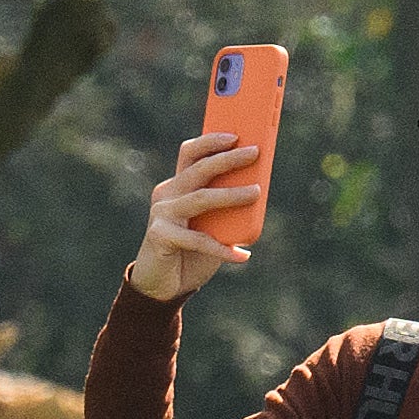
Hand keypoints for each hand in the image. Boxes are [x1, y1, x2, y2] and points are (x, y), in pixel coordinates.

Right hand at [127, 133, 259, 299]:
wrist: (164, 284)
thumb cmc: (193, 249)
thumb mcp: (213, 223)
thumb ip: (227, 206)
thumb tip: (258, 187)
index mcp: (178, 185)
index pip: (191, 154)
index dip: (211, 141)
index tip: (237, 134)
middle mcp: (167, 194)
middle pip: (198, 169)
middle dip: (227, 159)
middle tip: (254, 153)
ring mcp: (161, 214)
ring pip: (200, 198)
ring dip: (231, 195)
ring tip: (256, 192)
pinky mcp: (160, 236)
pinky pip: (197, 240)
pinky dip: (221, 249)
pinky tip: (242, 255)